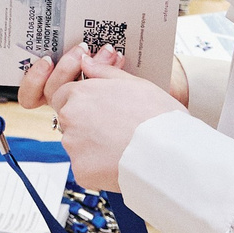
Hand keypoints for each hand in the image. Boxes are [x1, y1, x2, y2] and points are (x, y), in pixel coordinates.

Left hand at [20, 48, 186, 191]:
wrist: (169, 153)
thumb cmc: (157, 117)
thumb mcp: (134, 83)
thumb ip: (104, 72)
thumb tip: (86, 63)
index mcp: (81, 93)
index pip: (64, 95)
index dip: (82, 102)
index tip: (98, 110)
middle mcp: (70, 117)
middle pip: (69, 121)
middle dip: (87, 125)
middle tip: (115, 130)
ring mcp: (73, 145)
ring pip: (77, 146)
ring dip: (93, 147)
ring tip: (122, 147)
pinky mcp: (80, 170)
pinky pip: (85, 167)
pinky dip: (98, 168)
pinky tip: (120, 163)